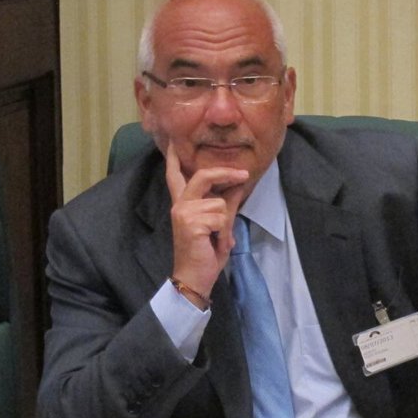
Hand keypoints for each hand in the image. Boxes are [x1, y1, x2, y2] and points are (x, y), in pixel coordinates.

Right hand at [164, 141, 248, 297]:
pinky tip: (213, 243)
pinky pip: (221, 218)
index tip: (173, 141)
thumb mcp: (219, 225)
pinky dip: (224, 232)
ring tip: (217, 238)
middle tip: (244, 174)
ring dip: (226, 223)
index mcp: (183, 204)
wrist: (195, 277)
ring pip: (219, 204)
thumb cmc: (206, 252)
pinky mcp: (190, 223)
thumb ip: (225, 204)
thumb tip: (238, 184)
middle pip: (203, 176)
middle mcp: (180, 205)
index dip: (174, 159)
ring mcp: (183, 213)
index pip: (176, 176)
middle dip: (226, 173)